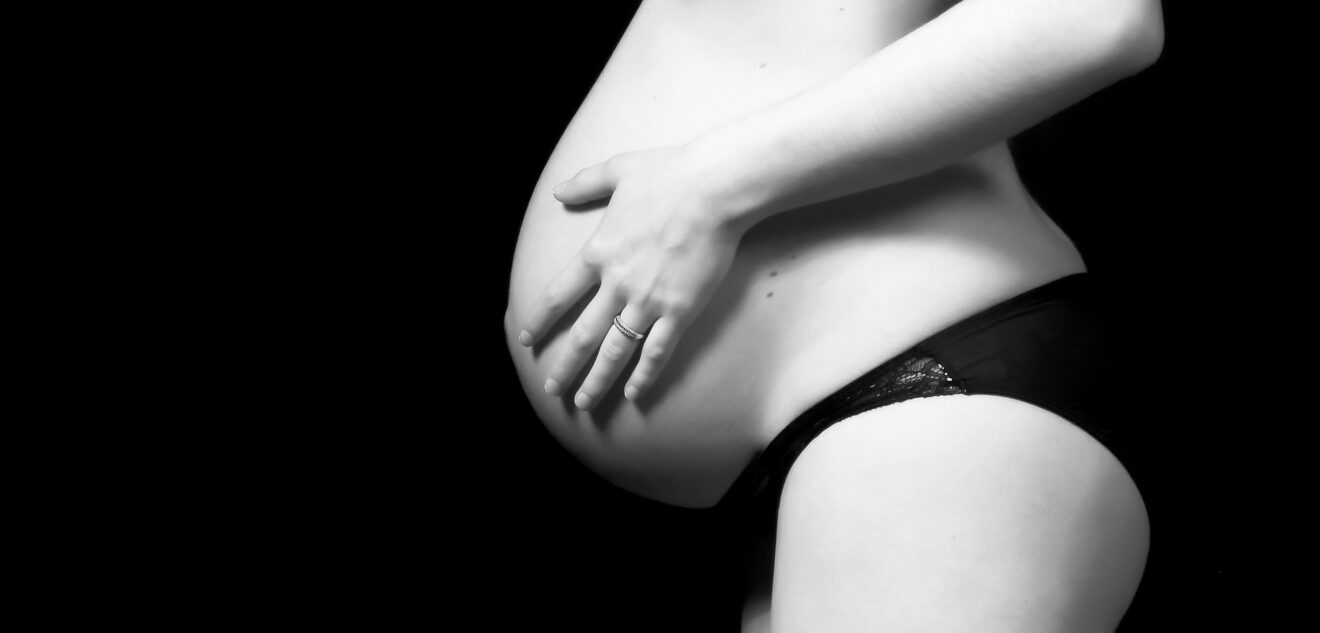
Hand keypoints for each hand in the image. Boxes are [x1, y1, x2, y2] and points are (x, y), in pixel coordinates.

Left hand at [517, 145, 744, 409]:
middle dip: (565, 367)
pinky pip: (658, 351)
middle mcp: (617, 283)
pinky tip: (634, 394)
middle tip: (552, 388)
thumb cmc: (669, 173)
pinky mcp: (681, 310)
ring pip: (615, 351)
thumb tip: (558, 191)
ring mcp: (648, 301)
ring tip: (584, 402)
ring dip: (597, 380)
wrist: (715, 188)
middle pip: (582, 335)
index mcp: (597, 252)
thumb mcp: (618, 169)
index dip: (539, 321)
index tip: (526, 340)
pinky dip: (644, 375)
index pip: (557, 297)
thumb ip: (585, 183)